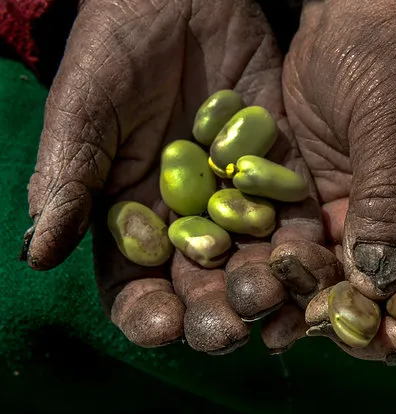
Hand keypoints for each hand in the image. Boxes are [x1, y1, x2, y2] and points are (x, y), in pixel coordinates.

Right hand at [20, 0, 323, 353]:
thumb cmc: (116, 51)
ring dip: (261, 287)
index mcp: (131, 219)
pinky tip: (307, 261)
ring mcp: (236, 201)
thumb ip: (68, 179)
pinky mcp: (279, 174)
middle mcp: (187, 222)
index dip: (145, 310)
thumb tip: (39, 254)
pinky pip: (293, 216)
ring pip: (251, 261)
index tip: (159, 325)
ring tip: (268, 302)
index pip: (136, 284)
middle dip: (211, 312)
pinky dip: (300, 241)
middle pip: (200, 284)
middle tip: (225, 330)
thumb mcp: (84, 112)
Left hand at [274, 0, 395, 362]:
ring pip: (370, 298)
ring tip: (293, 316)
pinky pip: (326, 270)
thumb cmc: (394, 57)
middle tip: (338, 326)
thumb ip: (393, 205)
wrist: (346, 22)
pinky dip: (301, 287)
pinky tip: (270, 292)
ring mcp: (389, 230)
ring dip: (333, 315)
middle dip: (383, 326)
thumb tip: (380, 287)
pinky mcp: (340, 223)